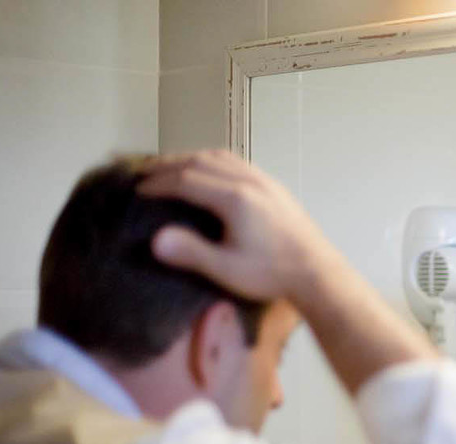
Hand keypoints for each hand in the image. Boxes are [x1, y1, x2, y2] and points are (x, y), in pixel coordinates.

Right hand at [137, 149, 344, 302]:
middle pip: (201, 161)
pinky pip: (238, 162)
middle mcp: (250, 181)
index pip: (186, 180)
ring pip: (220, 157)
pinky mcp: (275, 187)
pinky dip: (213, 161)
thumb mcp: (228, 269)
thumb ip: (192, 252)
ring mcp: (265, 181)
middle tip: (143, 172)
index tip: (137, 190)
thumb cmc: (273, 273)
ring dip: (191, 158)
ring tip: (169, 167)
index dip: (158, 184)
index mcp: (235, 197)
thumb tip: (156, 239)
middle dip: (169, 165)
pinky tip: (208, 171)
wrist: (317, 272)